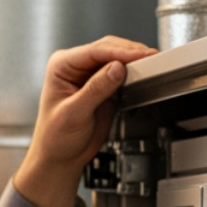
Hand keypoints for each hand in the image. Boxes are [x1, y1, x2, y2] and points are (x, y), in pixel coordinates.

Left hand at [13, 36, 157, 206]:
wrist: (60, 157)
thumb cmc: (55, 138)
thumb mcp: (74, 113)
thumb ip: (96, 90)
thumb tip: (116, 68)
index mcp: (61, 66)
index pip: (94, 51)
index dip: (119, 52)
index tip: (139, 55)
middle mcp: (75, 67)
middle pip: (107, 49)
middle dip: (130, 53)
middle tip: (151, 58)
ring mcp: (90, 75)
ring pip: (117, 59)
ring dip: (134, 61)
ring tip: (151, 63)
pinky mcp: (103, 87)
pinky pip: (122, 74)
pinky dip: (134, 73)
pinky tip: (143, 74)